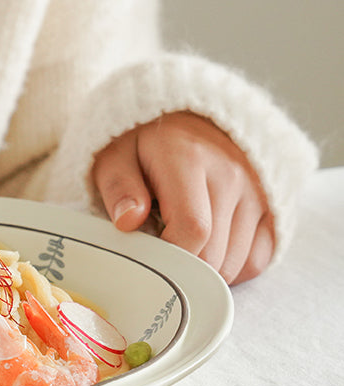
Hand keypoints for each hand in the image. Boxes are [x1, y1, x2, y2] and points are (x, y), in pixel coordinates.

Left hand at [91, 111, 274, 284]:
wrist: (189, 117)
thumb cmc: (147, 142)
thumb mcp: (116, 154)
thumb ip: (119, 187)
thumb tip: (128, 221)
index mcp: (190, 159)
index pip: (192, 229)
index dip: (168, 255)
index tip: (148, 253)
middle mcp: (231, 175)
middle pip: (214, 255)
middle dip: (181, 266)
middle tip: (159, 247)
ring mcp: (255, 192)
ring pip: (236, 263)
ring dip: (204, 268)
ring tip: (182, 241)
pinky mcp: (269, 206)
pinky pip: (257, 259)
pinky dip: (232, 267)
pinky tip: (208, 250)